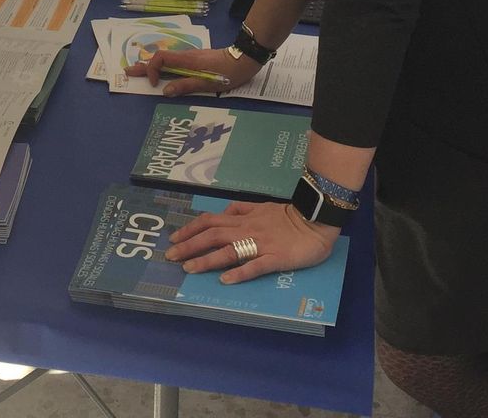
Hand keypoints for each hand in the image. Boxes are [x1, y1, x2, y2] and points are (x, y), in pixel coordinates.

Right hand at [126, 45, 262, 96]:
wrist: (244, 59)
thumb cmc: (228, 72)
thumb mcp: (208, 83)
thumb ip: (186, 86)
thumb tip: (165, 91)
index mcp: (186, 60)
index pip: (160, 58)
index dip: (152, 69)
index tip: (154, 84)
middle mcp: (186, 56)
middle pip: (159, 58)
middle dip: (143, 66)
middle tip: (128, 71)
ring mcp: (190, 58)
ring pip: (166, 60)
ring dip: (152, 66)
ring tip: (139, 72)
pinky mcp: (196, 60)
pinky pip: (174, 62)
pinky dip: (163, 66)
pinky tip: (161, 72)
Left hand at [165, 200, 336, 283]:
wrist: (316, 220)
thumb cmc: (289, 216)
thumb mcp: (261, 206)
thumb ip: (242, 210)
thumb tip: (223, 213)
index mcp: (244, 218)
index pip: (210, 221)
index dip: (191, 229)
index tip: (174, 238)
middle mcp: (247, 229)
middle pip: (213, 235)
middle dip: (189, 245)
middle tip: (171, 257)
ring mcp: (261, 244)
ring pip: (229, 250)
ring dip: (207, 260)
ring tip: (189, 269)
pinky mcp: (276, 258)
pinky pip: (255, 266)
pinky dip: (239, 272)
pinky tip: (225, 280)